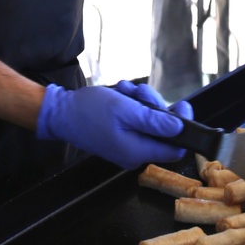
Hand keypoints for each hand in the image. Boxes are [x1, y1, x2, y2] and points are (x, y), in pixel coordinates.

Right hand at [35, 82, 186, 167]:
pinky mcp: (120, 137)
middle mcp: (134, 154)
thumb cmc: (90, 111)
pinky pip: (135, 122)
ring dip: (141, 102)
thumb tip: (180, 128)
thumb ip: (154, 121)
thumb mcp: (126, 110)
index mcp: (137, 152)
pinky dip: (131, 106)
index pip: (176, 149)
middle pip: (163, 132)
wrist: (60, 113)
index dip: (183, 128)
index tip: (181, 106)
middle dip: (155, 106)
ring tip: (125, 90)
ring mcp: (127, 146)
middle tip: (140, 92)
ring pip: (149, 122)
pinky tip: (120, 95)